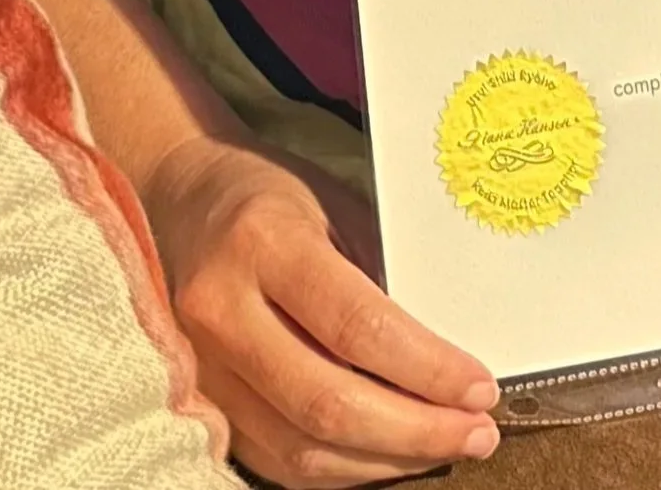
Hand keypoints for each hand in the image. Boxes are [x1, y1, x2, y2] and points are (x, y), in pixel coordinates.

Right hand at [144, 134, 499, 486]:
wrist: (179, 202)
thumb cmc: (271, 197)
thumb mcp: (334, 204)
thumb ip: (382, 273)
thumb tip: (449, 352)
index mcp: (263, 243)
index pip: (356, 326)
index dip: (427, 368)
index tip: (481, 388)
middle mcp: (221, 311)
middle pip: (328, 404)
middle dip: (416, 430)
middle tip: (478, 432)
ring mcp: (201, 369)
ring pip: (301, 450)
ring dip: (386, 461)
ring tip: (446, 445)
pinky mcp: (199, 407)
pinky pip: (276, 462)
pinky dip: (343, 470)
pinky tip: (390, 455)